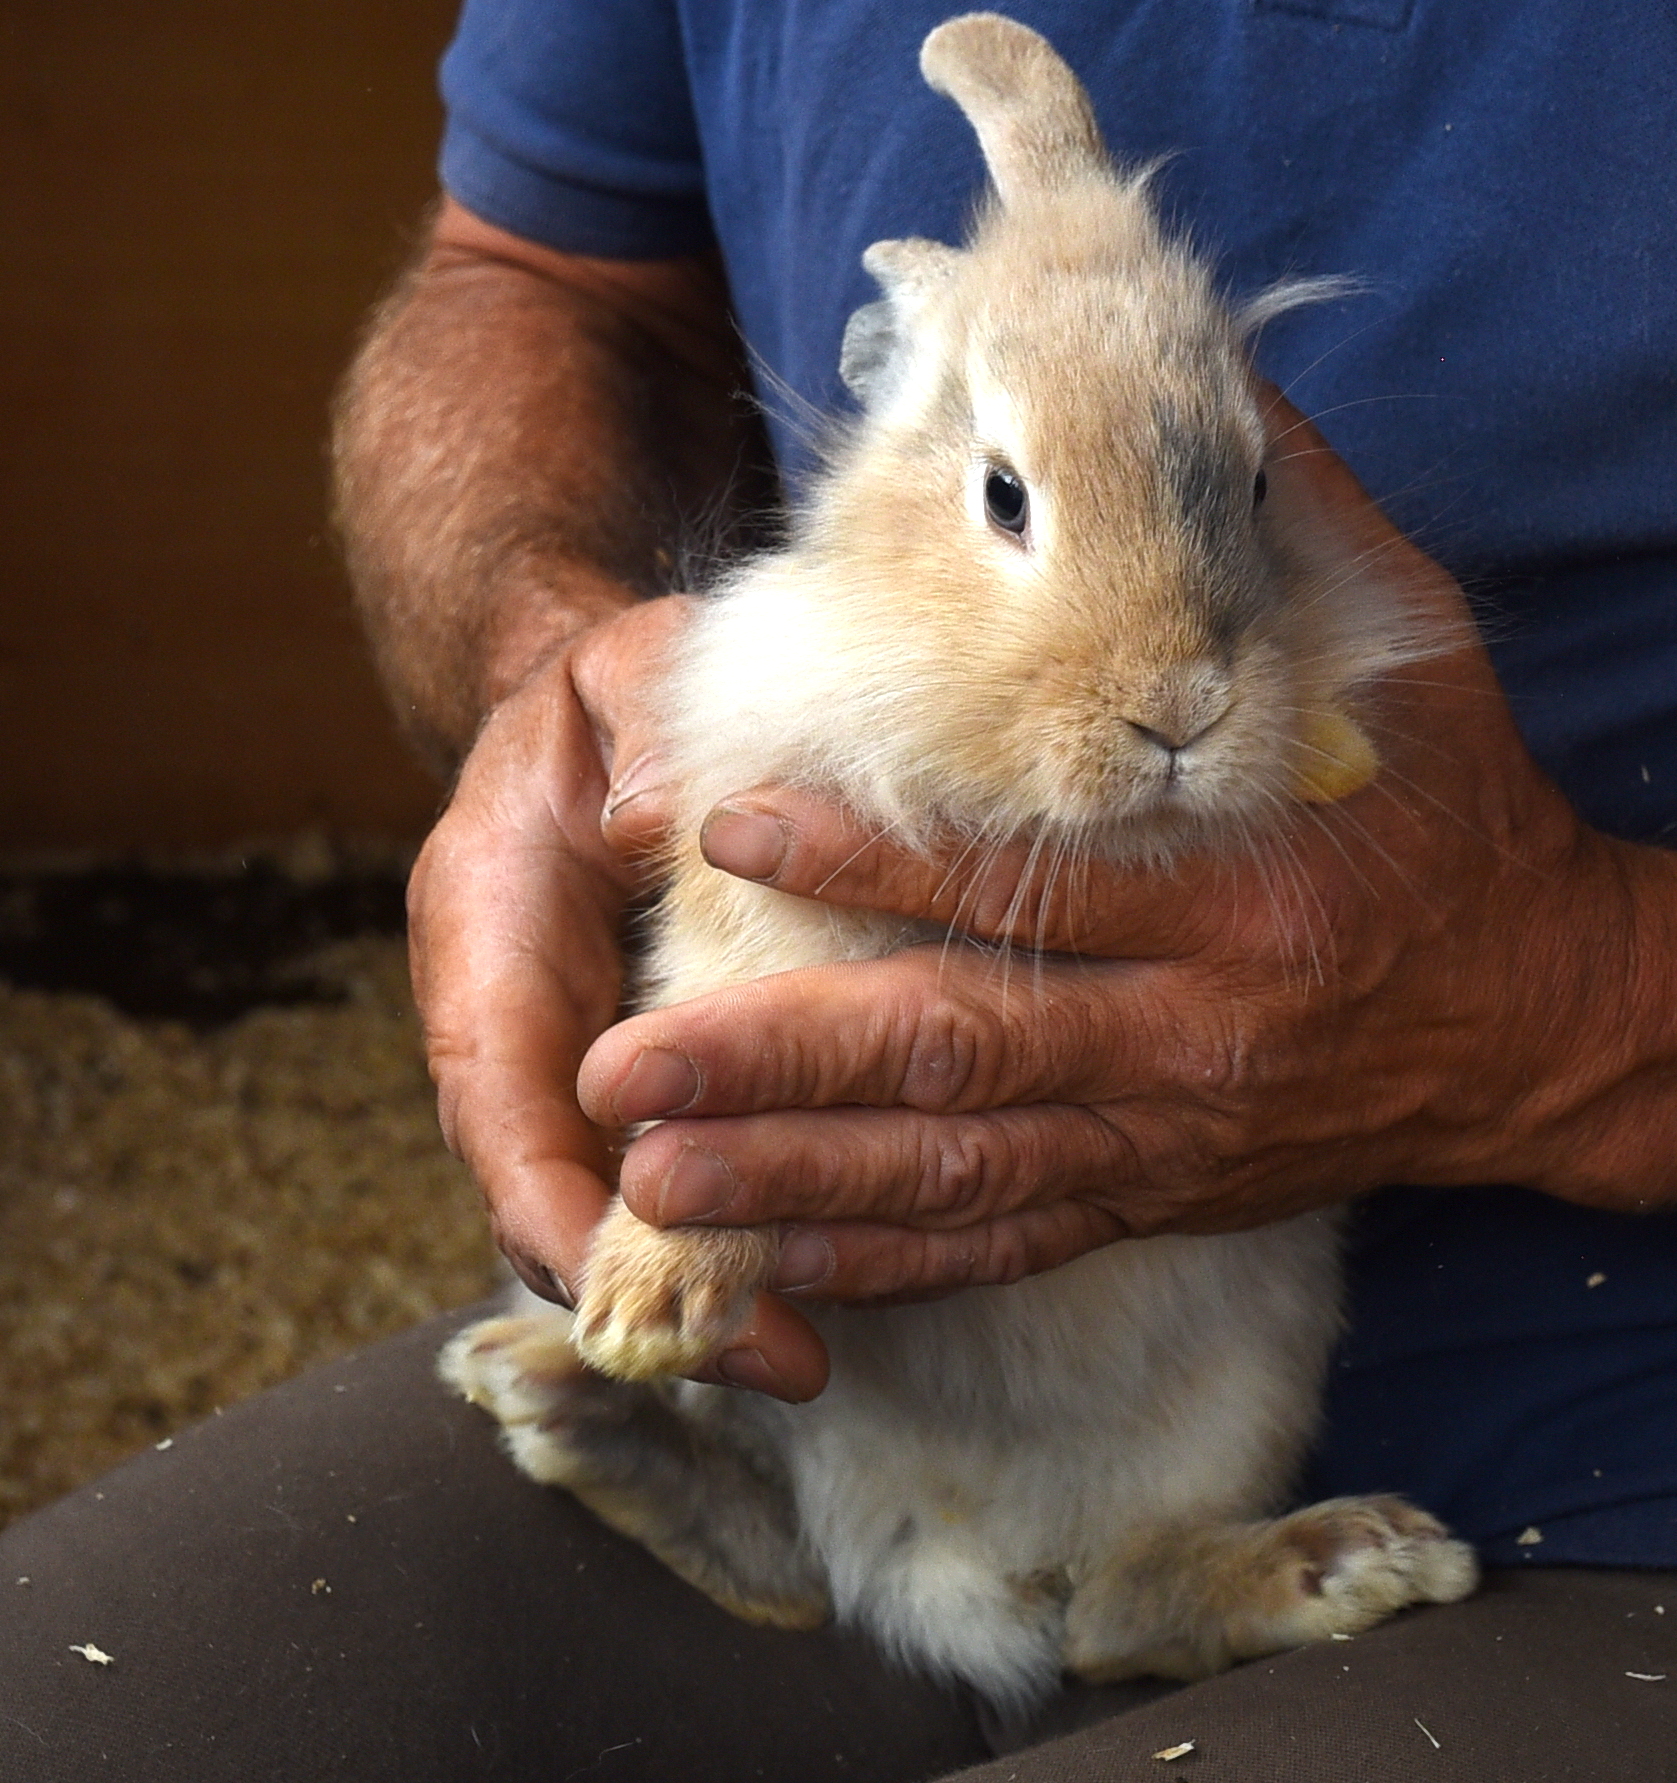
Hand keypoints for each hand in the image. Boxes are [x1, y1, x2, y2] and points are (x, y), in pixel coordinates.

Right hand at [408, 595, 853, 1398]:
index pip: (497, 1091)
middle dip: (641, 1286)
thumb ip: (647, 730)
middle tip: (769, 1361)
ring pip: (611, 1205)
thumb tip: (658, 812)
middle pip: (548, 1188)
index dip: (554, 1196)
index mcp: (488, 926)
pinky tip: (828, 1292)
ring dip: (696, 1288)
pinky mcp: (654, 1081)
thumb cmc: (627, 686)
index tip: (624, 1273)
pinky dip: (738, 1235)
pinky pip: (682, 1172)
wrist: (608, 702)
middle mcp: (519, 1016)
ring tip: (802, 1362)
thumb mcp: (636, 673)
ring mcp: (580, 1059)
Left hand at [576, 414, 1676, 1394]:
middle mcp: (1205, 1033)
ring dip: (802, 1183)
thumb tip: (1189, 359)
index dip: (877, 863)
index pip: (1036, 885)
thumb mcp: (1417, 649)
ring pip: (968, 1176)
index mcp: (1254, 897)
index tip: (738, 826)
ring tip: (652, 1175)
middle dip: (785, 1064)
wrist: (1565, 1016)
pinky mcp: (1172, 1189)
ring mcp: (1181, 1130)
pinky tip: (775, 1265)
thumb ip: (1294, 516)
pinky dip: (892, 1262)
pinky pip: (1015, 1243)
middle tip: (623, 1060)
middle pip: (968, 1060)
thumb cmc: (1472, 817)